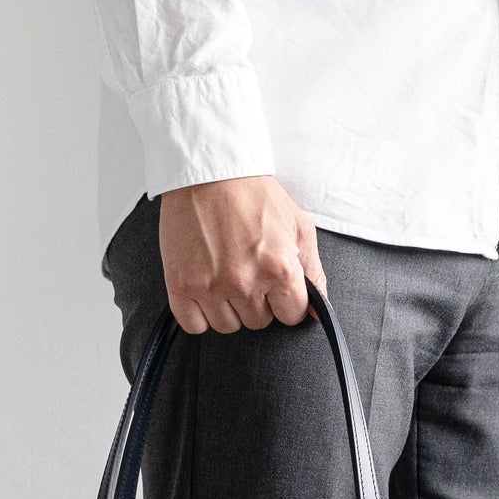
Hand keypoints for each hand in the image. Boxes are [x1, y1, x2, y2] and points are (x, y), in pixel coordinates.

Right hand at [158, 175, 326, 333]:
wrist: (210, 173)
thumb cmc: (254, 195)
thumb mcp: (298, 227)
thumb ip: (314, 273)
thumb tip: (318, 314)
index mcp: (279, 268)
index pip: (292, 316)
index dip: (286, 300)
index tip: (275, 284)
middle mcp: (245, 281)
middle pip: (259, 322)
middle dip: (257, 301)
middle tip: (248, 269)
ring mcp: (210, 286)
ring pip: (228, 326)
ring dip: (229, 307)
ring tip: (225, 274)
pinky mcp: (181, 285)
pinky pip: (194, 325)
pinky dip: (200, 314)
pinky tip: (205, 288)